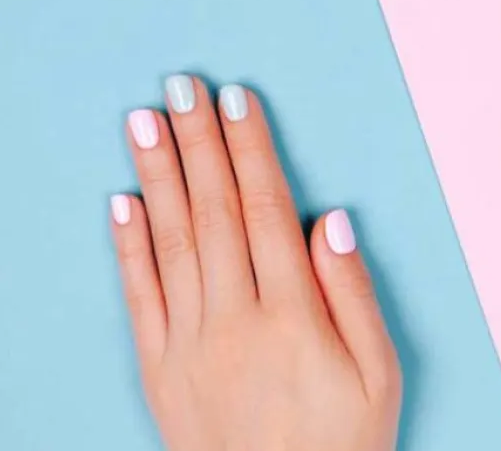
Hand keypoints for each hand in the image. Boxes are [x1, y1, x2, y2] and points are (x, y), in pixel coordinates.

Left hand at [109, 77, 400, 450]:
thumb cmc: (341, 442)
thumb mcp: (378, 372)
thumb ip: (351, 293)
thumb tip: (330, 221)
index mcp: (292, 314)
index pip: (267, 210)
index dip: (252, 150)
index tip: (238, 101)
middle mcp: (233, 319)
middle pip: (214, 211)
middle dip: (197, 142)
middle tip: (181, 86)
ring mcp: (188, 344)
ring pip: (170, 241)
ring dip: (156, 174)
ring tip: (143, 121)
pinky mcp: (159, 369)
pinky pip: (139, 296)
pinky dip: (128, 246)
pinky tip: (122, 201)